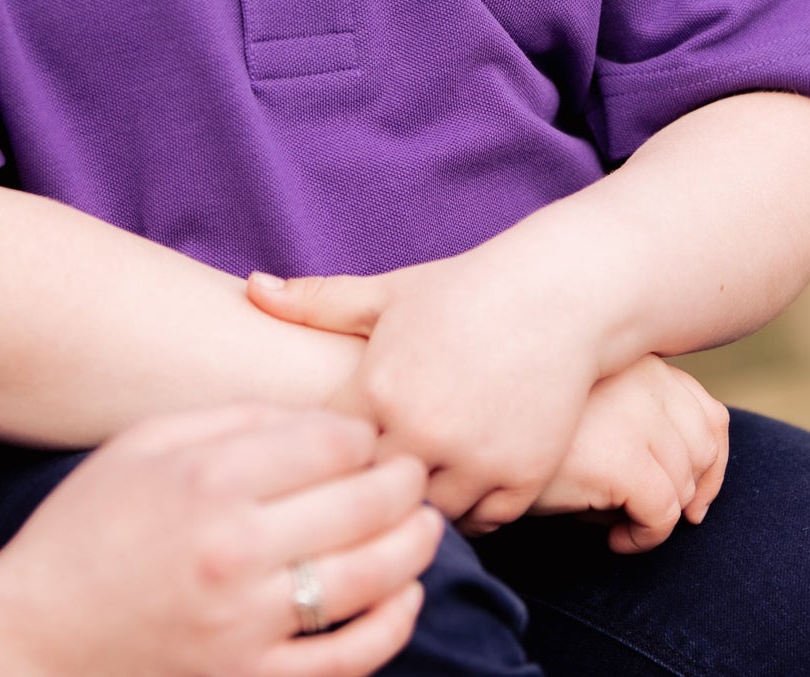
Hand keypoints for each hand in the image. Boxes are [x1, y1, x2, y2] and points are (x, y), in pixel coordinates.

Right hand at [0, 404, 444, 676]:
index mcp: (209, 481)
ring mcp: (247, 627)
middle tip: (415, 470)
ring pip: (371, 580)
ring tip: (427, 525)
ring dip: (415, 547)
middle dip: (404, 481)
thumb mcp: (144, 444)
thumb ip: (231, 419)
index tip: (364, 435)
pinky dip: (393, 626)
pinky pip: (349, 660)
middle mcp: (236, 552)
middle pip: (364, 506)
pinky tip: (406, 596)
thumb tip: (315, 420)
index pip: (331, 444)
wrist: (35, 637)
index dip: (362, 434)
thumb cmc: (87, 526)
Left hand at [248, 249, 601, 534]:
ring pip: (424, 518)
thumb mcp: (386, 292)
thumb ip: (316, 301)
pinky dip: (468, 513)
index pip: (324, 455)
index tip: (319, 455)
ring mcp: (475, 459)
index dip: (319, 458)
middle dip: (361, 492)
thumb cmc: (463, 290)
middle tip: (358, 487)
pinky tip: (455, 487)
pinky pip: (481, 523)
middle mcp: (423, 430)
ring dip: (414, 508)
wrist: (558, 294)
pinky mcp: (521, 477)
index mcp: (377, 388)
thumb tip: (251, 286)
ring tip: (405, 492)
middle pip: (368, 495)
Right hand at [527, 355, 729, 552]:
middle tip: (660, 518)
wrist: (466, 427)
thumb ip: (624, 410)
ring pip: (684, 482)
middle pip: (705, 443)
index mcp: (630, 356)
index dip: (709, 459)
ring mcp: (633, 412)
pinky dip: (648, 537)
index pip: (702, 406)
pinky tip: (614, 540)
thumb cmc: (513, 414)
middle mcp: (641, 375)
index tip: (688, 495)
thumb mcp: (576, 402)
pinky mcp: (620, 456)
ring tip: (622, 526)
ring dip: (662, 515)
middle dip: (693, 490)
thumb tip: (685, 475)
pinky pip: (662, 513)